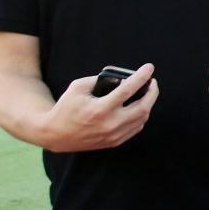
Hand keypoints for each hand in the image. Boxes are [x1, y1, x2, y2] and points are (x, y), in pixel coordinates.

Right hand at [40, 65, 158, 152]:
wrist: (56, 134)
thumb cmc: (66, 107)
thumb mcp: (78, 87)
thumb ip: (99, 80)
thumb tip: (120, 77)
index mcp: (100, 109)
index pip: (128, 90)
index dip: (141, 77)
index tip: (149, 68)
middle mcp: (110, 124)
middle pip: (143, 107)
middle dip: (152, 91)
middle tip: (152, 81)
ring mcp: (113, 135)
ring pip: (142, 118)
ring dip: (149, 103)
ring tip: (147, 92)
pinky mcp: (114, 142)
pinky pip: (136, 128)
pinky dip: (142, 115)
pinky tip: (139, 106)